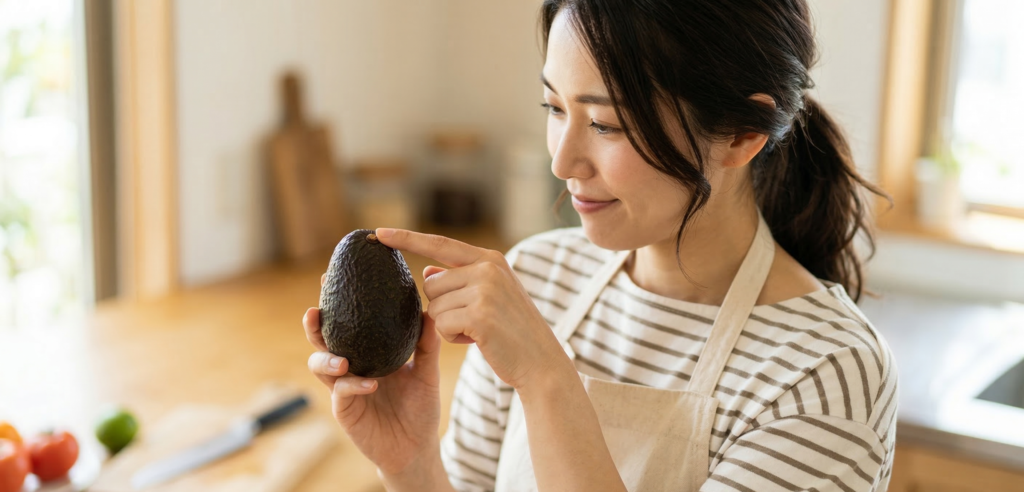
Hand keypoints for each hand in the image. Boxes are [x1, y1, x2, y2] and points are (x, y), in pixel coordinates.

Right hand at [304, 275, 441, 475]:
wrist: (417, 446)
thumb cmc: (420, 407)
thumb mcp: (427, 372)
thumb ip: (427, 345)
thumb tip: (430, 311)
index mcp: (367, 350)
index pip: (346, 321)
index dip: (335, 301)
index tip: (329, 276)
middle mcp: (350, 365)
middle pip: (322, 339)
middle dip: (314, 325)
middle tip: (315, 311)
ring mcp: (344, 388)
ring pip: (320, 366)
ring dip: (326, 359)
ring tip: (341, 360)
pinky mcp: (345, 410)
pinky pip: (341, 394)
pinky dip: (353, 386)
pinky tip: (369, 383)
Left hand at [374, 228, 571, 389]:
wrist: (541, 362)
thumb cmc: (511, 331)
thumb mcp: (490, 298)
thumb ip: (460, 281)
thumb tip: (427, 273)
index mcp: (490, 259)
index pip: (439, 244)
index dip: (406, 238)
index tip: (377, 233)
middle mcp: (487, 268)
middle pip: (431, 284)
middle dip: (442, 307)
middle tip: (473, 321)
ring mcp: (485, 289)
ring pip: (434, 307)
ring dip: (448, 325)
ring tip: (478, 331)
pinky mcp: (479, 314)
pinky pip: (441, 325)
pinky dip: (454, 338)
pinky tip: (478, 340)